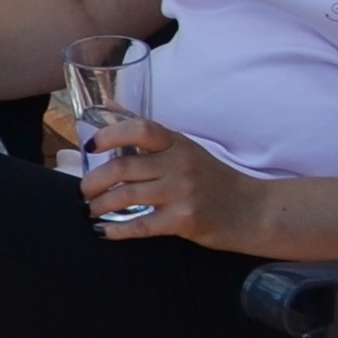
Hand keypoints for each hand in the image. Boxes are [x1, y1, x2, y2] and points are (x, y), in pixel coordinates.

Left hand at [85, 114, 257, 243]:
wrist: (255, 211)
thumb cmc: (213, 178)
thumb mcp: (184, 147)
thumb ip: (145, 131)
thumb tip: (105, 105)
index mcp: (178, 144)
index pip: (140, 129)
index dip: (110, 135)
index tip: (92, 146)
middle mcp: (180, 165)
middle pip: (123, 167)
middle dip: (94, 181)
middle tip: (83, 191)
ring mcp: (183, 193)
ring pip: (126, 196)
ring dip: (100, 205)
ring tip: (90, 210)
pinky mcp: (186, 221)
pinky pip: (142, 225)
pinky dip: (117, 229)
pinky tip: (103, 231)